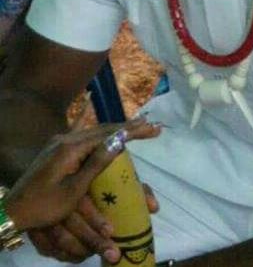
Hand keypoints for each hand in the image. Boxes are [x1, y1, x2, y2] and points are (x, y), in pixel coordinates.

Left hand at [4, 118, 159, 262]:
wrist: (12, 211)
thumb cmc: (44, 206)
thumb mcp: (74, 190)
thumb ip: (97, 163)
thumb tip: (120, 141)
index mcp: (72, 147)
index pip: (109, 133)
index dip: (132, 130)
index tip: (153, 128)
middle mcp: (66, 139)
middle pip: (103, 129)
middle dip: (128, 128)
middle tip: (151, 127)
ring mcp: (60, 143)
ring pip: (95, 132)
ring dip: (116, 131)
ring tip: (137, 129)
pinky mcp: (57, 150)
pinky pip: (86, 139)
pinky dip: (103, 138)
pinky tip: (112, 138)